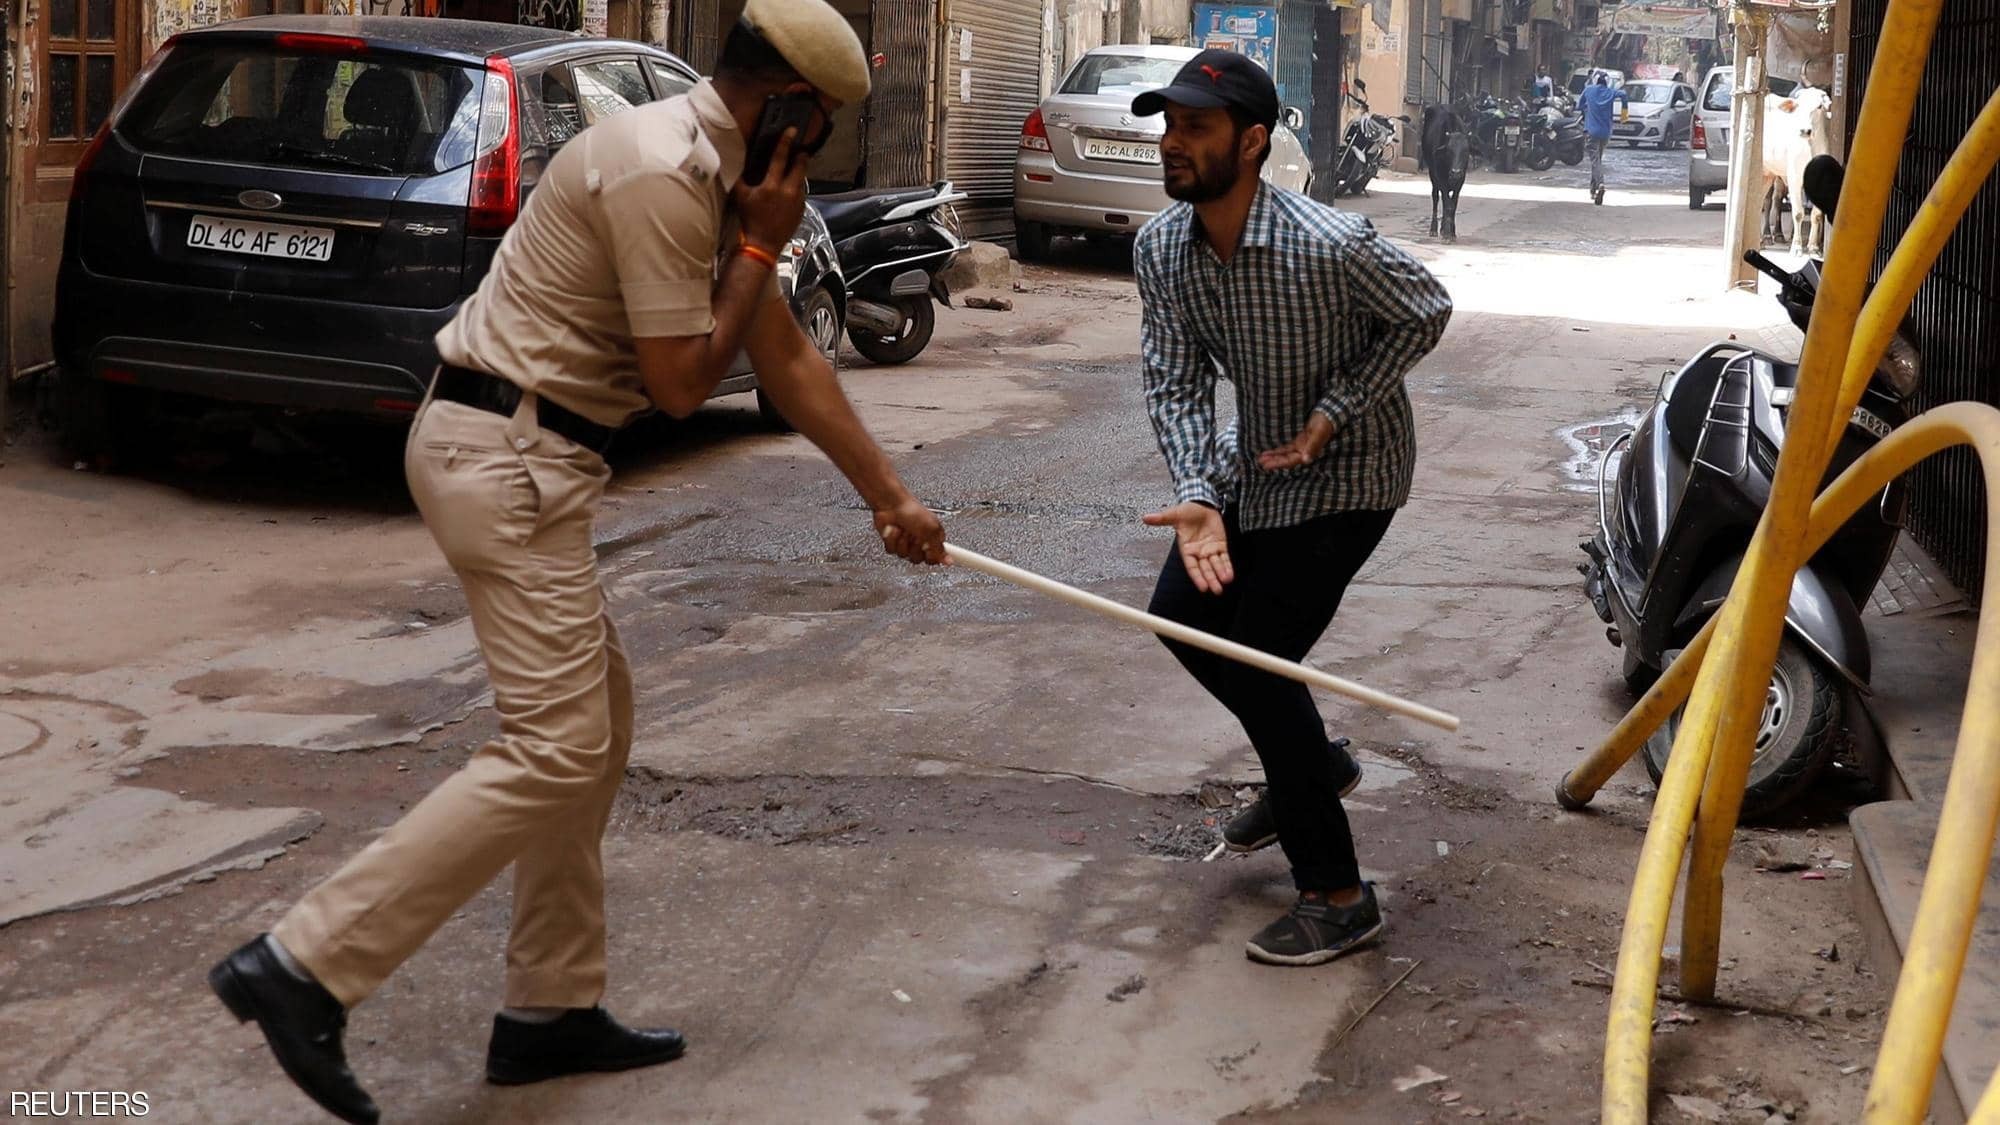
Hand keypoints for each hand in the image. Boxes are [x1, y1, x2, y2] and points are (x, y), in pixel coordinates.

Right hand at [731, 129, 807, 254]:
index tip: (791, 131)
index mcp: (772, 186)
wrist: (762, 245)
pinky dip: (797, 188)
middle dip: (801, 156)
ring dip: (799, 173)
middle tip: (800, 150)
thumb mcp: (740, 196)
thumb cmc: (750, 220)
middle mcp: (788, 192)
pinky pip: (801, 194)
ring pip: (802, 180)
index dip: (785, 142)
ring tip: (795, 168)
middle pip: (800, 167)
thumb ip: (739, 177)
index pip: (780, 158)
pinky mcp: (802, 211)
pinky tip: (791, 189)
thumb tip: (737, 162)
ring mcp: (798, 202)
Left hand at [875, 497, 946, 564]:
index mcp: (934, 538)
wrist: (891, 503)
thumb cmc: (912, 510)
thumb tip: (949, 561)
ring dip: (902, 541)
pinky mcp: (893, 542)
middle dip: (914, 546)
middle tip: (915, 535)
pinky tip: (894, 529)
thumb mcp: (931, 530)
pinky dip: (892, 539)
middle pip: (918, 559)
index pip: (935, 558)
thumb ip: (940, 549)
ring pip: (904, 555)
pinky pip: (892, 550)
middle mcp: (921, 542)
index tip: (926, 547)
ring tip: (904, 529)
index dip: (930, 556)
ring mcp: (906, 543)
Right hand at [1142, 502, 1232, 593]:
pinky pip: (1224, 558)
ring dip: (1220, 573)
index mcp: (1186, 549)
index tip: (1203, 587)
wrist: (1201, 504)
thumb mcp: (1174, 514)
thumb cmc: (1187, 511)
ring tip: (1225, 581)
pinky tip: (1230, 574)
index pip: (1192, 566)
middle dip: (1210, 579)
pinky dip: (1227, 566)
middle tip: (1215, 589)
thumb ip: (1162, 518)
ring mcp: (1209, 549)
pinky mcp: (1220, 545)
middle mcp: (1198, 552)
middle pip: (1205, 569)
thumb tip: (1146, 518)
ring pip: (1215, 565)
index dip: (1197, 576)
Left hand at [1257, 412, 1334, 471]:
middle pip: (1286, 459)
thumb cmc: (1325, 422)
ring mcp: (1302, 445)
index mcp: (1308, 451)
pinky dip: (1279, 450)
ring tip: (1261, 458)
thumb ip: (1313, 446)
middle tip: (1259, 462)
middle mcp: (1304, 451)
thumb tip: (1305, 460)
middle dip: (1273, 461)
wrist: (1330, 413)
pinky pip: (1287, 447)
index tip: (1265, 465)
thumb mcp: (1319, 433)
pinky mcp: (1301, 440)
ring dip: (1274, 456)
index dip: (1278, 463)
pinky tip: (1270, 451)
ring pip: (1285, 454)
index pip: (1290, 460)